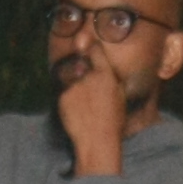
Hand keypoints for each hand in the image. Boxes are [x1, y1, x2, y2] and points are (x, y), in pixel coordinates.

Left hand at [55, 48, 129, 176]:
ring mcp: (74, 86)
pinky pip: (65, 93)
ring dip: (76, 89)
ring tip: (86, 107)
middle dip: (83, 73)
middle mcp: (89, 77)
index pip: (95, 50)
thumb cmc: (113, 121)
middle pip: (81, 66)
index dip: (91, 46)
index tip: (87, 43)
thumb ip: (111, 77)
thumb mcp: (120, 96)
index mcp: (106, 75)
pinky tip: (78, 113)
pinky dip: (69, 100)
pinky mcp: (63, 97)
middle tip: (90, 93)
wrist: (97, 140)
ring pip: (72, 81)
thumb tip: (104, 66)